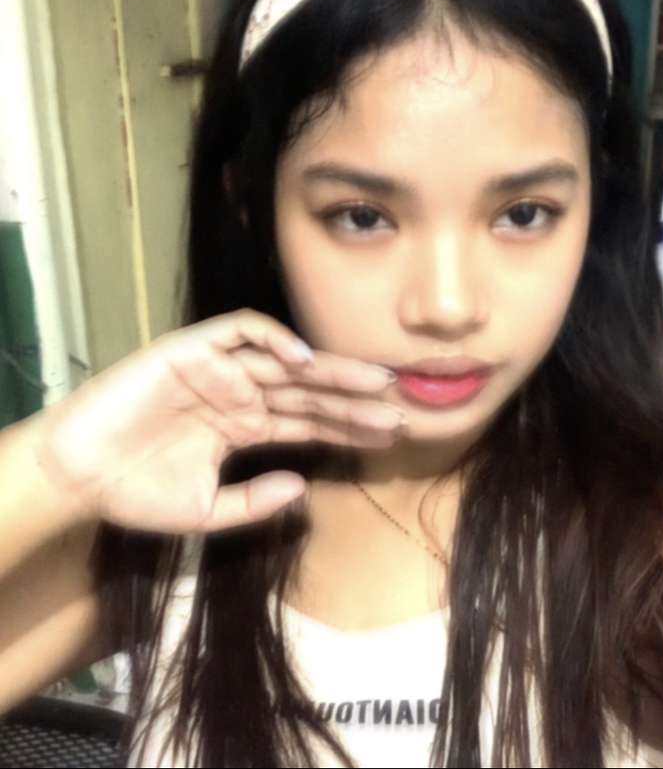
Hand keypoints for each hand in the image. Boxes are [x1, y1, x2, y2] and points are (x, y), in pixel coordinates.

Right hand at [31, 310, 402, 532]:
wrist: (78, 478)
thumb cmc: (136, 492)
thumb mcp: (206, 512)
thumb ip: (254, 502)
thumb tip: (303, 488)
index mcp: (248, 427)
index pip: (312, 423)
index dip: (351, 427)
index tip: (392, 435)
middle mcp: (242, 394)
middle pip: (310, 391)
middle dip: (355, 398)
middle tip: (401, 406)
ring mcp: (219, 371)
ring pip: (286, 362)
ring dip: (330, 369)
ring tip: (375, 381)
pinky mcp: (190, 352)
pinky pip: (238, 334)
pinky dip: (270, 338)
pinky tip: (303, 357)